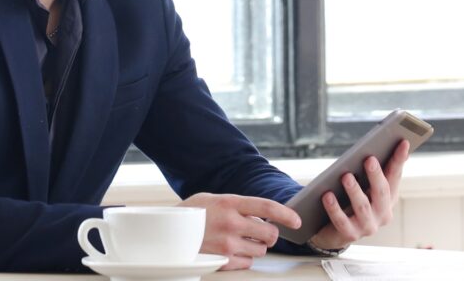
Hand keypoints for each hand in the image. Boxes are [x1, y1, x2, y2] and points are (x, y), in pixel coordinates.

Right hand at [177, 193, 300, 269]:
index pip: (267, 207)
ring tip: (239, 241)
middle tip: (261, 233)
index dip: (286, 214)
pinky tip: (231, 251)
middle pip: (270, 234)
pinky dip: (243, 259)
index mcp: (229, 203)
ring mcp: (227, 244)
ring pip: (260, 251)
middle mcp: (230, 223)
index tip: (297, 220)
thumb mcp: (213, 200)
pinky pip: (247, 264)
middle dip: (269, 234)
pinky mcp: (223, 262)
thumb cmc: (191, 215)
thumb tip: (262, 214)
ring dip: (255, 247)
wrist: (166, 233)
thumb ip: (238, 205)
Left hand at [308, 139, 409, 250]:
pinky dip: (334, 208)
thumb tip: (375, 146)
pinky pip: (342, 221)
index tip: (403, 141)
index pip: (395, 176)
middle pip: (382, 192)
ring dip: (354, 190)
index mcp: (388, 198)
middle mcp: (382, 213)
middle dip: (376, 175)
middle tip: (369, 159)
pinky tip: (327, 195)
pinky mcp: (350, 235)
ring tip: (346, 176)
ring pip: (362, 207)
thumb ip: (370, 170)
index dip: (399, 159)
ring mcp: (368, 226)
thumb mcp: (363, 186)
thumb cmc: (350, 201)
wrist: (335, 232)